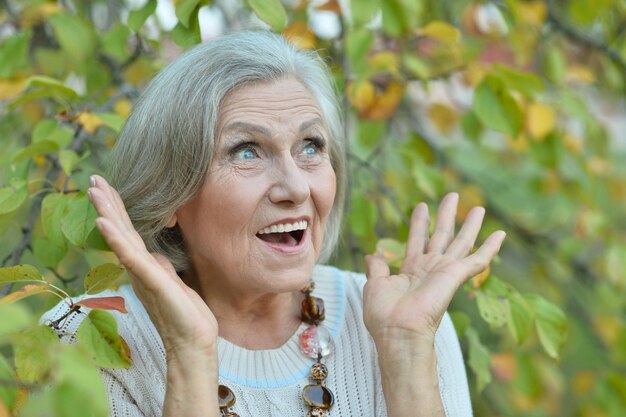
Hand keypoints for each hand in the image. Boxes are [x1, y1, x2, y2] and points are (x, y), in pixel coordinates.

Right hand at [87, 175, 217, 353]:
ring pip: (121, 238)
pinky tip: (104, 221)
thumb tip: (155, 254)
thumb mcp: (175, 283)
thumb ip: (162, 268)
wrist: (193, 343)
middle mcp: (139, 269)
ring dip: (107, 213)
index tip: (107, 187)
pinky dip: (116, 238)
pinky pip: (131, 256)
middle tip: (94, 179)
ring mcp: (143, 274)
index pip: (130, 233)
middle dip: (108, 204)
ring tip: (95, 190)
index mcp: (146, 267)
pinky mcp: (152, 281)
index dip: (118, 210)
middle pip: (121, 230)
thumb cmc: (186, 316)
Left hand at [363, 192, 505, 347]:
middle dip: (446, 215)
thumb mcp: (375, 285)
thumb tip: (371, 254)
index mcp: (411, 270)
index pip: (418, 240)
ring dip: (470, 225)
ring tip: (479, 207)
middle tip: (452, 195)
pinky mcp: (456, 275)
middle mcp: (430, 269)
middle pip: (441, 235)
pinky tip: (500, 234)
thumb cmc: (384, 315)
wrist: (398, 330)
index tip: (421, 206)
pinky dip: (490, 247)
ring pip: (461, 242)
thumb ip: (376, 268)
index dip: (419, 223)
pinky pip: (478, 259)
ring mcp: (444, 271)